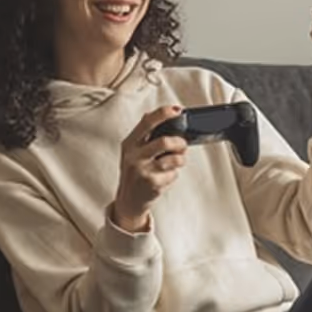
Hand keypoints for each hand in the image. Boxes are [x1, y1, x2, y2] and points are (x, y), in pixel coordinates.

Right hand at [113, 105, 187, 231]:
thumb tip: (151, 113)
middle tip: (183, 144)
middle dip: (179, 142)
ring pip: (173, 159)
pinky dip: (174, 174)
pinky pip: (173, 174)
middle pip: (164, 142)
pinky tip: (165, 176)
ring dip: (181, 159)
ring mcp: (143, 171)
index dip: (163, 114)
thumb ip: (143, 135)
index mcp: (129, 144)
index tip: (178, 110)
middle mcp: (134, 156)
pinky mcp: (153, 184)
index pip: (147, 123)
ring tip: (177, 161)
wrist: (129, 200)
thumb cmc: (134, 172)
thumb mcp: (132, 151)